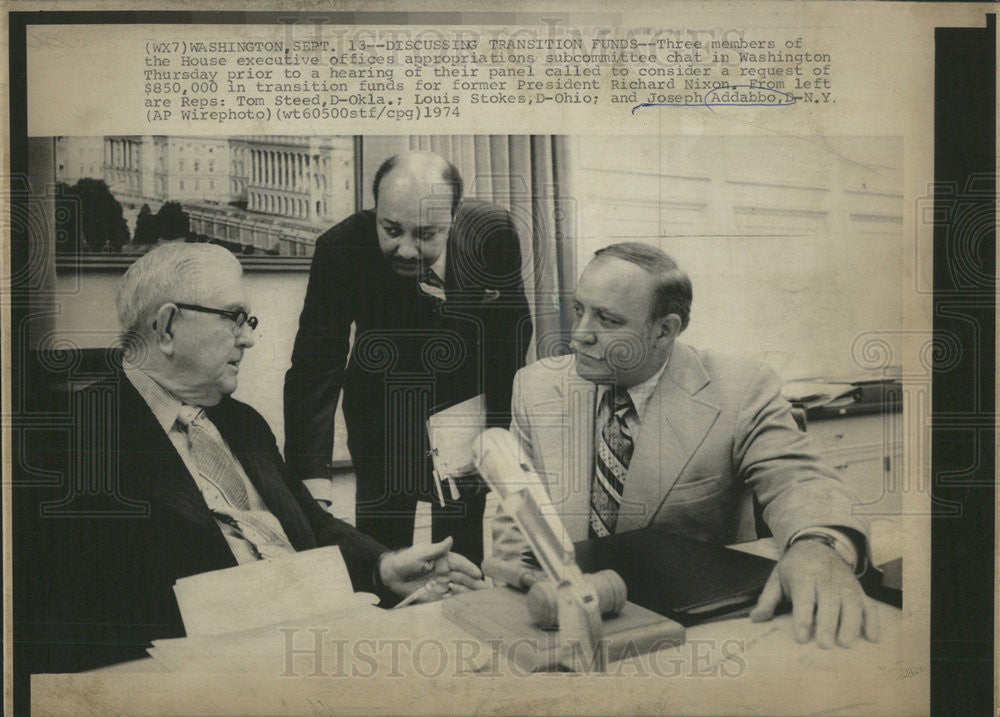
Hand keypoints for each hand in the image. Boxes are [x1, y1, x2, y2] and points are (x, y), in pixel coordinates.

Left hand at [379, 536, 485, 602]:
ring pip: (460, 589)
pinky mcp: (437, 597)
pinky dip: (457, 602)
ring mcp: (442, 585)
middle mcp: (446, 572)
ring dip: (467, 593)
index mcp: (445, 559)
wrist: (391, 577)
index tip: (478, 573)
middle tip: (485, 590)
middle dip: (475, 584)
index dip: (470, 568)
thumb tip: (450, 539)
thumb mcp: (420, 553)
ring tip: (471, 598)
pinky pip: (450, 600)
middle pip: (464, 578)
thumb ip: (436, 549)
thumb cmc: (405, 560)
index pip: (461, 564)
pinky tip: (460, 604)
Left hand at [749, 538, 879, 647]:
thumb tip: (755, 619)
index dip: (802, 618)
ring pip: (851, 604)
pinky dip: (873, 621)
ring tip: (845, 644)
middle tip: (825, 645)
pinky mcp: (859, 590)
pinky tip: (872, 638)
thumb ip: (768, 600)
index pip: (804, 597)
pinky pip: (869, 605)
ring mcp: (845, 585)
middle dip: (827, 624)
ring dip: (850, 624)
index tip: (801, 638)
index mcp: (803, 575)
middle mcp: (826, 579)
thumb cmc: (796, 567)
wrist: (818, 545)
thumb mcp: (778, 578)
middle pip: (829, 602)